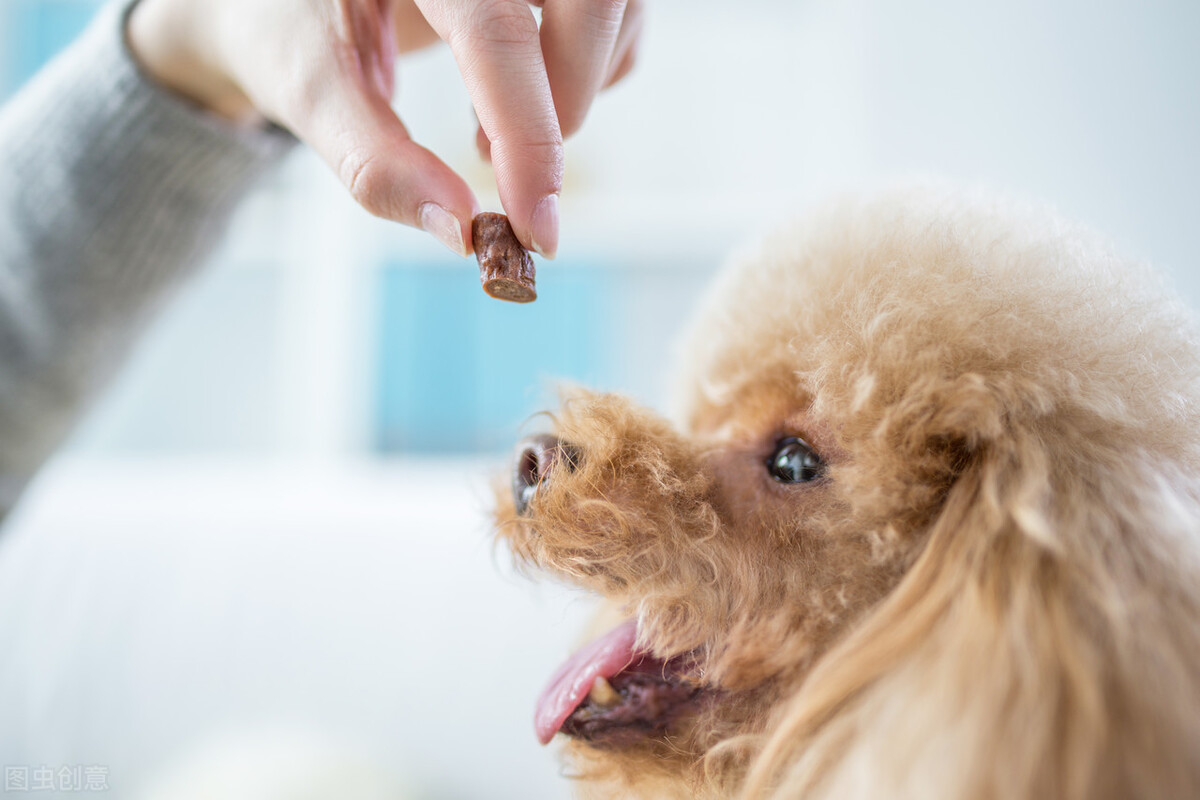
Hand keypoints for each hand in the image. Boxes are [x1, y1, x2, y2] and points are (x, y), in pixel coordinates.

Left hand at [127, 0, 643, 257]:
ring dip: (578, 91)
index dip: (528, 135)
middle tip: (503, 166)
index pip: (495, 31)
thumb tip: (459, 232)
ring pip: (616, 11)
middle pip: (589, 2)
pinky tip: (514, 94)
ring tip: (487, 130)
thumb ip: (374, 161)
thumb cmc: (283, 26)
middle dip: (566, 102)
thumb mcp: (308, 88)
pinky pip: (619, 21)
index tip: (537, 229)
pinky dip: (588, 74)